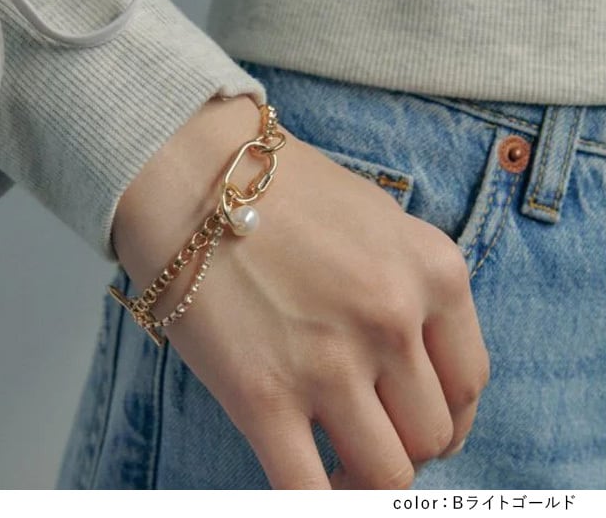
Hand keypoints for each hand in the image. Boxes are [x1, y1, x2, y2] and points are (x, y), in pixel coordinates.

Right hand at [113, 95, 489, 488]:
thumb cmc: (276, 187)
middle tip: (365, 430)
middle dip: (402, 442)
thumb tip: (417, 360)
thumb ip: (412, 285)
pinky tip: (304, 482)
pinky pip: (309, 493)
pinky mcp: (263, 396)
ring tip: (334, 461)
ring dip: (363, 478)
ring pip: (385, 476)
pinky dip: (317, 502)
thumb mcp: (375, 216)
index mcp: (432, 272)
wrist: (186, 169)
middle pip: (431, 435)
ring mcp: (330, 361)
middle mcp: (394, 319)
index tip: (414, 419)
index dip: (445, 416)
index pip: (468, 383)